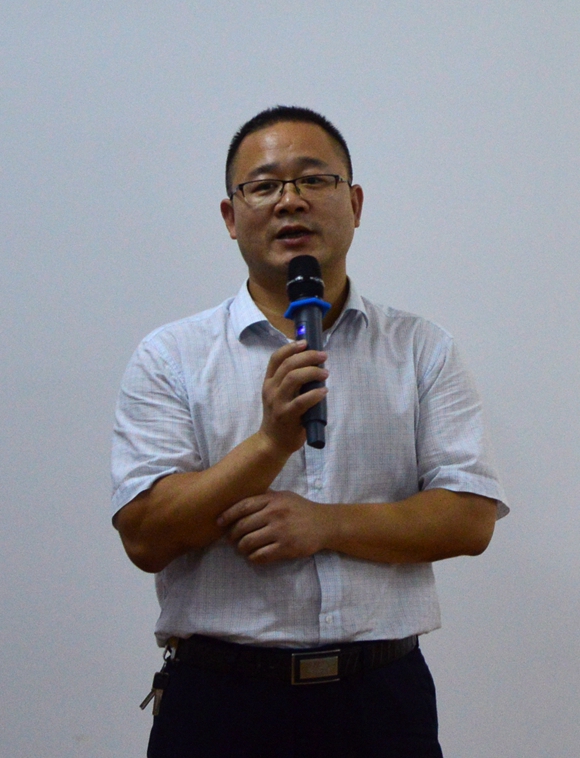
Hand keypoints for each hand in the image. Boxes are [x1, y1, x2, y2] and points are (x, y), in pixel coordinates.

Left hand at [217, 490, 332, 563]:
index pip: (242, 507)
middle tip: (232, 539)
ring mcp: (280, 531)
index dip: (227, 515)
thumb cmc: (301, 509)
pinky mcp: (286, 548)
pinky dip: (253, 557)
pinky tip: (254, 556)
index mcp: (272, 500)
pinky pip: (261, 555)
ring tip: (243, 549)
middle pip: (242, 526)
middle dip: (233, 535)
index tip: (219, 522)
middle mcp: (275, 514)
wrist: (324, 524)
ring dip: (241, 548)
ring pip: (248, 542)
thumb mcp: (283, 496)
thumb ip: (264, 498)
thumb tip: (239, 501)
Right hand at [259, 341, 327, 455]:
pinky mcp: (287, 416)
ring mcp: (278, 402)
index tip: (305, 342)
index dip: (290, 347)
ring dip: (312, 372)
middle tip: (323, 356)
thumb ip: (289, 381)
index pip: (276, 358)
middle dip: (307, 356)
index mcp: (269, 382)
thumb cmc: (280, 417)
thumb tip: (312, 365)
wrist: (272, 442)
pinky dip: (315, 394)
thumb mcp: (278, 395)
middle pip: (288, 364)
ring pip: (293, 378)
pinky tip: (324, 391)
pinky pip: (302, 401)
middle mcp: (271, 389)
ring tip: (325, 373)